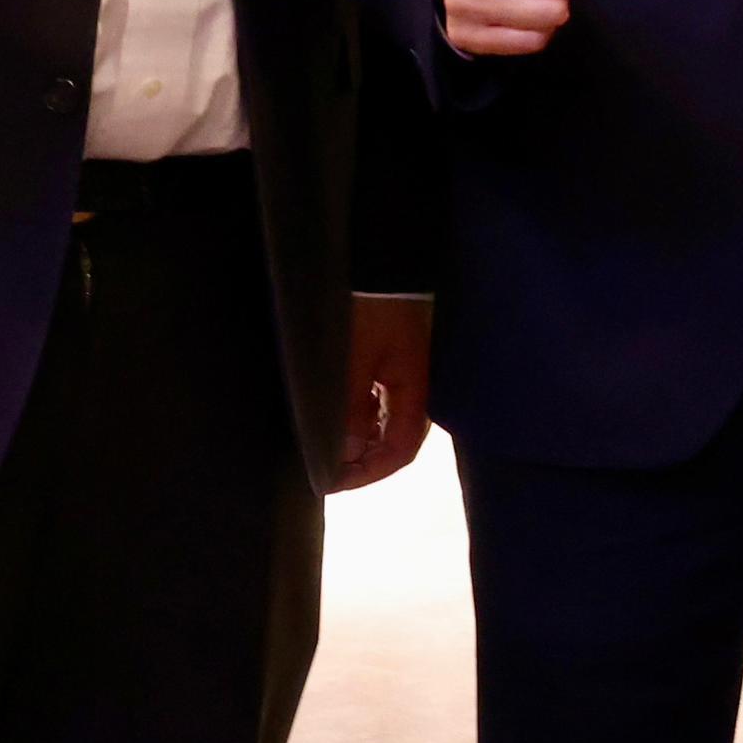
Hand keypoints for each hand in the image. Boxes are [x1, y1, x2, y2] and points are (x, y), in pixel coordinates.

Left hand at [338, 290, 432, 486]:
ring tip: (325, 445)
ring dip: (359, 438)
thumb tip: (346, 453)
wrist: (379, 260)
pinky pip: (378, 399)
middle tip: (327, 469)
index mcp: (415, 389)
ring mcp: (405, 370)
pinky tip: (337, 414)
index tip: (334, 482)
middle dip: (363, 460)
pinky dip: (358, 415)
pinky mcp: (392, 356)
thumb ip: (349, 409)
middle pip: (395, 438)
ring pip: (385, 420)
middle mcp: (416, 385)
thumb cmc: (369, 308)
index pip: (400, 449)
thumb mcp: (353, 360)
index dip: (370, 473)